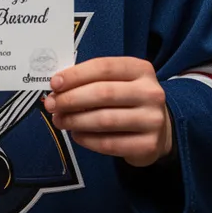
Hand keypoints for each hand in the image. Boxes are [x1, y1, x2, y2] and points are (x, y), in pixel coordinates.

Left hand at [44, 56, 172, 167]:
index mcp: (141, 69)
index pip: (104, 67)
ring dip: (75, 120)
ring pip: (104, 119)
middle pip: (102, 93)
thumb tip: (58, 87)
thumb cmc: (129, 99)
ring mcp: (152, 120)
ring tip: (59, 120)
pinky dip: (87, 140)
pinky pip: (109, 143)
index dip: (76, 75)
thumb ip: (93, 80)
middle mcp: (150, 92)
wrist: (160, 128)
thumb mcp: (119, 81)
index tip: (54, 83)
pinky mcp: (148, 145)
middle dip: (71, 99)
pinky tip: (76, 135)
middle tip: (51, 104)